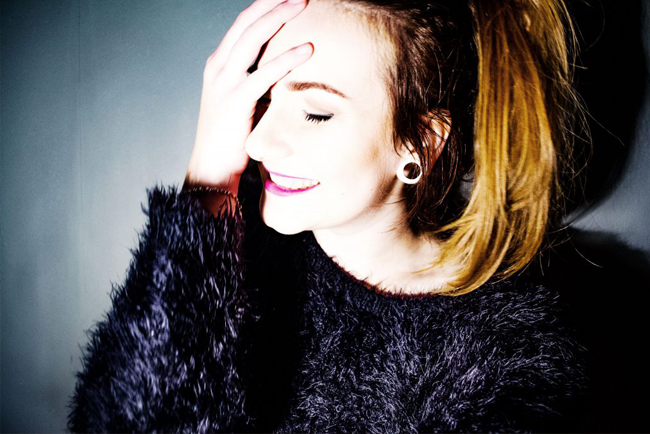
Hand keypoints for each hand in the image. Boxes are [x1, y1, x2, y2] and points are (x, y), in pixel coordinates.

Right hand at [185, 0, 312, 195]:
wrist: (212, 167)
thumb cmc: (232, 137)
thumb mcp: (244, 101)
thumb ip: (260, 82)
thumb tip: (288, 71)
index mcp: (219, 64)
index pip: (242, 25)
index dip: (264, 7)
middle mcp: (218, 67)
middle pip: (246, 23)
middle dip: (272, 3)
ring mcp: (223, 83)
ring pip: (251, 39)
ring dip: (278, 18)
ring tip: (303, 3)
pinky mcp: (234, 102)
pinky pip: (263, 74)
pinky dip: (286, 59)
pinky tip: (307, 49)